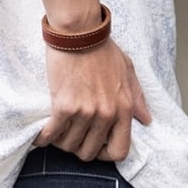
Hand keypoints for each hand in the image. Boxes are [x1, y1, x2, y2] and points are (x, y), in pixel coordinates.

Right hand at [35, 38, 151, 162]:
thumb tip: (146, 119)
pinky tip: (41, 137)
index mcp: (124, 109)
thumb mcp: (128, 71)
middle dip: (78, 148)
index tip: (95, 147)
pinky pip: (51, 135)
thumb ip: (137, 98)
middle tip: (72, 135)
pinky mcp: (64, 106)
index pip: (119, 151)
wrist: (79, 31)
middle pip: (88, 153)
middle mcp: (106, 114)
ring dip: (60, 142)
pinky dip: (43, 139)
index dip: (105, 156)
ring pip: (68, 146)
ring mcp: (85, 112)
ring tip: (58, 130)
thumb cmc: (102, 49)